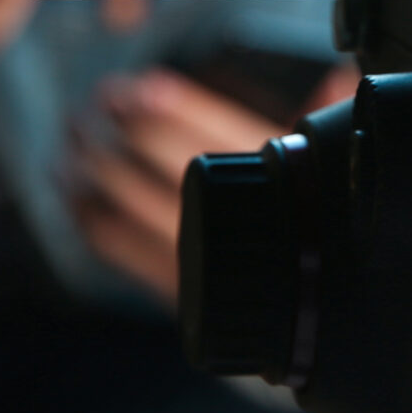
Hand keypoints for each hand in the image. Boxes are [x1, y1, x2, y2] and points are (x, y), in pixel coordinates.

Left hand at [71, 65, 353, 302]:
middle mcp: (222, 220)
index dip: (162, 105)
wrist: (309, 333)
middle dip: (115, 125)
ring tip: (76, 140)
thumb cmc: (320, 249)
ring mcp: (190, 254)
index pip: (200, 128)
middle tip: (99, 104)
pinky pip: (114, 247)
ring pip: (122, 200)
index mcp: (262, 187)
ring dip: (89, 166)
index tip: (138, 89)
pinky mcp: (169, 285)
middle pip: (150, 158)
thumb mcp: (329, 181)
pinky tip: (73, 194)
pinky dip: (86, 216)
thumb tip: (338, 79)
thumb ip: (329, 126)